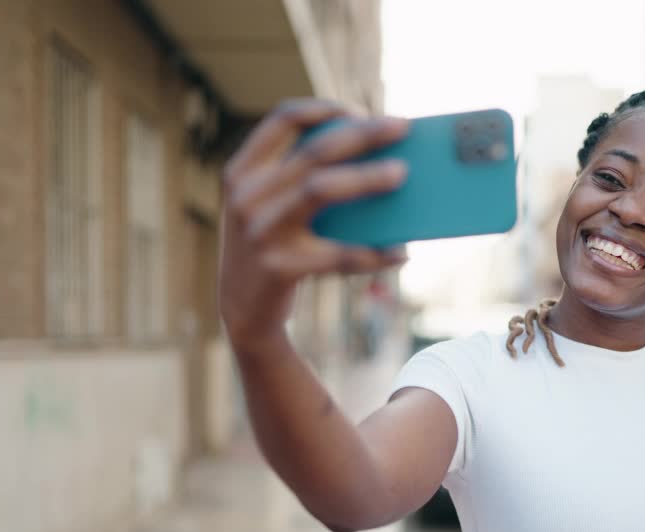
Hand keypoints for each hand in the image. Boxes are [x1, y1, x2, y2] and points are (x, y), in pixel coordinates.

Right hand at [218, 98, 409, 350]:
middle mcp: (246, 196)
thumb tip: (376, 158)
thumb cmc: (271, 246)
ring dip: (366, 177)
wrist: (242, 310)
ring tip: (402, 173)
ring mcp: (259, 231)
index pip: (282, 119)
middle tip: (402, 126)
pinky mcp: (279, 268)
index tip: (359, 111)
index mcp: (242, 171)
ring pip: (321, 189)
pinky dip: (373, 254)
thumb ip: (299, 179)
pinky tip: (400, 252)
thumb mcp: (268, 206)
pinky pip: (337, 255)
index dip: (324, 109)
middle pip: (313, 150)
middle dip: (362, 134)